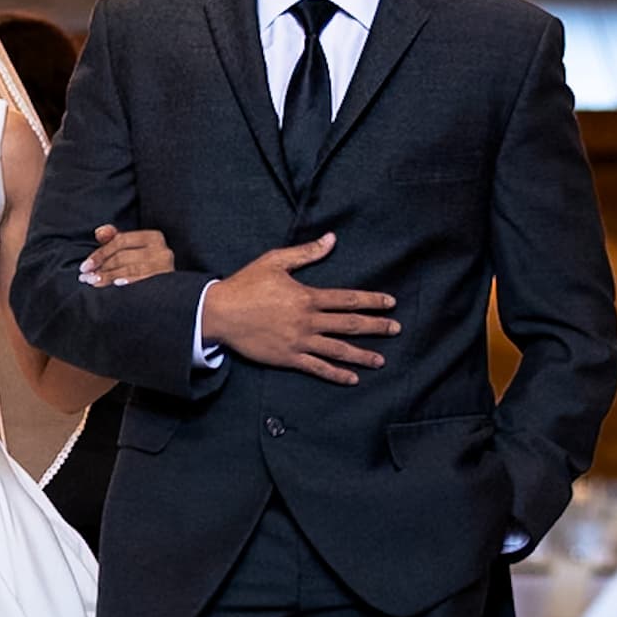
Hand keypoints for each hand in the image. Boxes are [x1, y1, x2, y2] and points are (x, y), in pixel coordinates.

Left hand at [79, 224, 174, 286]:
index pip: (120, 241)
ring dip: (108, 277)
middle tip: (86, 277)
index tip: (85, 266)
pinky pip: (141, 281)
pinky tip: (115, 286)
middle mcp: (162, 250)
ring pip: (129, 269)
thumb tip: (99, 231)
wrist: (173, 290)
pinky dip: (128, 282)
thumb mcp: (132, 249)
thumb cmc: (147, 265)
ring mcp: (164, 267)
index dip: (100, 253)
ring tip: (94, 283)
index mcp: (153, 237)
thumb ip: (114, 239)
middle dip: (101, 267)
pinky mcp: (165, 282)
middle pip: (123, 256)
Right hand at [201, 234, 398, 384]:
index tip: (390, 304)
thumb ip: (307, 253)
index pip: (348, 299)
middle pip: (349, 325)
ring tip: (380, 361)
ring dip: (362, 355)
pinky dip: (336, 374)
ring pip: (338, 350)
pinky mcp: (288, 357)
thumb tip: (332, 239)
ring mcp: (299, 341)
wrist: (220, 312)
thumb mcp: (275, 261)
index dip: (372, 301)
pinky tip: (352, 378)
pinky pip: (317, 368)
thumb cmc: (245, 284)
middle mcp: (308, 321)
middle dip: (376, 327)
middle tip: (396, 330)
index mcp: (307, 297)